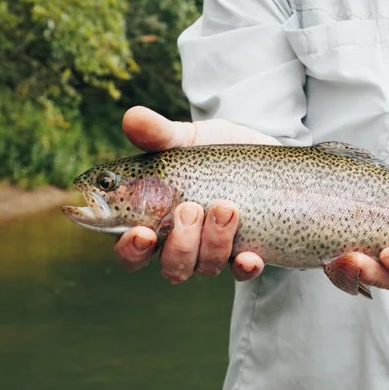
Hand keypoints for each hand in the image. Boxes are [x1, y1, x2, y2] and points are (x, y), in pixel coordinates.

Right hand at [114, 105, 271, 283]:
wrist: (258, 152)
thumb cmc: (209, 151)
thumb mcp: (185, 139)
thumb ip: (158, 134)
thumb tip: (132, 117)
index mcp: (153, 221)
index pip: (130, 251)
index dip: (130, 250)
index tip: (142, 233)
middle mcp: (180, 243)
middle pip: (170, 266)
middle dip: (180, 244)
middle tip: (190, 208)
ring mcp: (214, 250)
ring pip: (205, 267)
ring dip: (213, 242)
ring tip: (226, 207)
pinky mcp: (247, 251)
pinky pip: (243, 272)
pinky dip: (245, 267)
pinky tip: (250, 256)